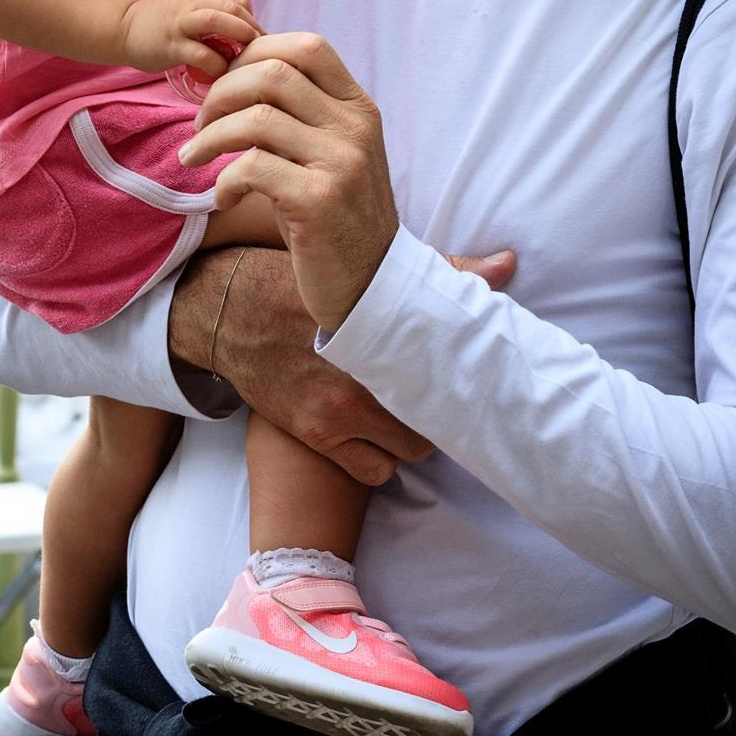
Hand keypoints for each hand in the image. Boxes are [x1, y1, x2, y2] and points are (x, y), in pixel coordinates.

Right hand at [119, 0, 259, 75]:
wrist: (122, 28)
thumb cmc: (161, 23)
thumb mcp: (188, 8)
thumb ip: (213, 15)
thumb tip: (245, 35)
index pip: (238, 1)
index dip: (254, 21)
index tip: (260, 43)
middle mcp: (192, 3)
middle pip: (233, 8)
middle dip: (253, 29)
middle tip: (262, 53)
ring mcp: (181, 23)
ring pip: (218, 21)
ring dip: (239, 37)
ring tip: (247, 58)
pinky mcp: (171, 45)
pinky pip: (201, 53)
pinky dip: (217, 63)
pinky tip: (223, 74)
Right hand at [169, 242, 513, 484]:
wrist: (228, 310)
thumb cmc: (302, 283)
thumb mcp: (365, 272)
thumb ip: (441, 269)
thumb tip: (507, 264)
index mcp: (386, 329)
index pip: (452, 374)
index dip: (462, 384)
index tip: (464, 382)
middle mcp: (365, 373)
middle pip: (435, 420)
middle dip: (433, 411)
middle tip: (426, 396)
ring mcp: (339, 409)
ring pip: (409, 451)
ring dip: (407, 437)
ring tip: (397, 413)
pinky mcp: (315, 433)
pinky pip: (374, 471)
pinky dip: (376, 457)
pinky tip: (369, 434)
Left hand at [180, 32, 396, 333]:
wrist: (372, 284)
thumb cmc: (335, 216)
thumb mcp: (329, 155)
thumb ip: (300, 115)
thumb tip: (238, 74)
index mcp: (359, 108)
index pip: (307, 47)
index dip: (255, 53)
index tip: (224, 84)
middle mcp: (355, 128)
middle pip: (274, 73)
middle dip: (221, 92)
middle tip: (201, 123)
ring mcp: (340, 163)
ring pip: (256, 117)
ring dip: (211, 136)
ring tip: (195, 157)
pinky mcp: (318, 201)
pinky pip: (252, 167)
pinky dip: (225, 180)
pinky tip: (224, 198)